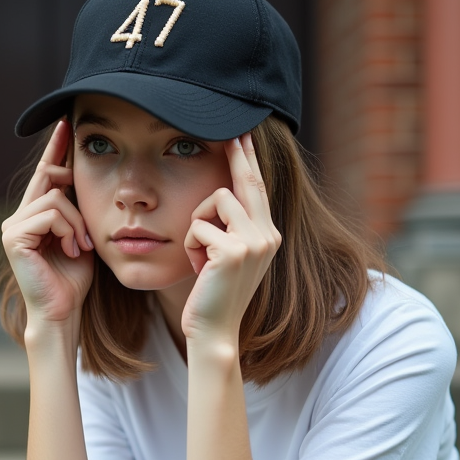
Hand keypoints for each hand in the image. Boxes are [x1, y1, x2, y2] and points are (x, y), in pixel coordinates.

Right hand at [1, 120, 95, 328]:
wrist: (62, 311)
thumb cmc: (73, 279)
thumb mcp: (81, 235)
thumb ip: (76, 209)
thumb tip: (81, 177)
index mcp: (33, 215)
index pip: (45, 172)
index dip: (56, 147)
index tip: (66, 123)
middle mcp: (18, 217)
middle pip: (49, 176)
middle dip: (73, 185)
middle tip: (86, 224)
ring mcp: (13, 226)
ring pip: (56, 197)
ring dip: (78, 222)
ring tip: (82, 246)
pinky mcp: (14, 237)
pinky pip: (50, 213)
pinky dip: (69, 230)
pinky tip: (72, 250)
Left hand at [181, 132, 280, 346]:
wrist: (215, 330)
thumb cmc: (213, 294)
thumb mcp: (227, 255)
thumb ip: (231, 227)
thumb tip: (221, 193)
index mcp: (268, 235)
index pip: (258, 188)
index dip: (249, 160)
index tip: (243, 135)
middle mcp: (268, 234)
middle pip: (248, 180)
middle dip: (237, 153)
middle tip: (233, 129)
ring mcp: (254, 242)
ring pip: (215, 198)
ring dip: (197, 223)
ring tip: (201, 255)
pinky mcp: (234, 251)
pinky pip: (198, 225)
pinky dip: (190, 245)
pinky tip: (199, 268)